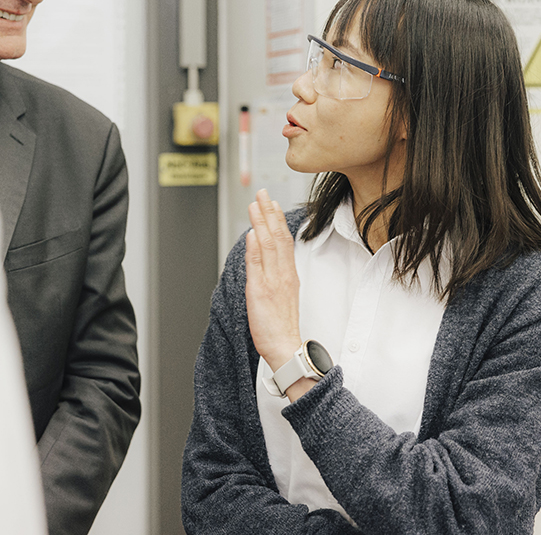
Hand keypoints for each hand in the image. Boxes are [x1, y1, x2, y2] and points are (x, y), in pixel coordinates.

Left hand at [244, 189, 303, 372]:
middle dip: (269, 213)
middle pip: (277, 237)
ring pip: (267, 246)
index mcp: (288, 274)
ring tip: (255, 204)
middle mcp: (282, 274)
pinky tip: (251, 233)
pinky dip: (254, 248)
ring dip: (261, 223)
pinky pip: (257, 265)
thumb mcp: (284, 293)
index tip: (272, 203)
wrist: (285, 346)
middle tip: (263, 193)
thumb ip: (277, 272)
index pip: (284, 240)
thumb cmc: (282, 325)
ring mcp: (272, 281)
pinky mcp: (260, 291)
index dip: (277, 220)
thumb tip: (266, 253)